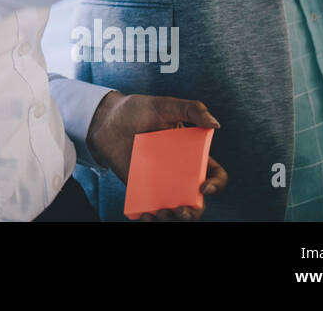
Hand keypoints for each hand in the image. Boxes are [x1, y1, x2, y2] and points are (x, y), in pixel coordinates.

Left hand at [86, 91, 228, 219]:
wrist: (107, 119)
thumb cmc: (138, 110)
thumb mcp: (165, 104)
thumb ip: (192, 109)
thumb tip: (216, 125)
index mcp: (191, 155)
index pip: (213, 175)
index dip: (216, 184)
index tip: (204, 187)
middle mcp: (178, 173)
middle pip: (196, 201)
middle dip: (194, 212)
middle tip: (182, 210)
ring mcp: (160, 183)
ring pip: (175, 210)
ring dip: (173, 219)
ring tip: (162, 213)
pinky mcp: (140, 189)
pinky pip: (150, 210)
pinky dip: (151, 218)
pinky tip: (146, 215)